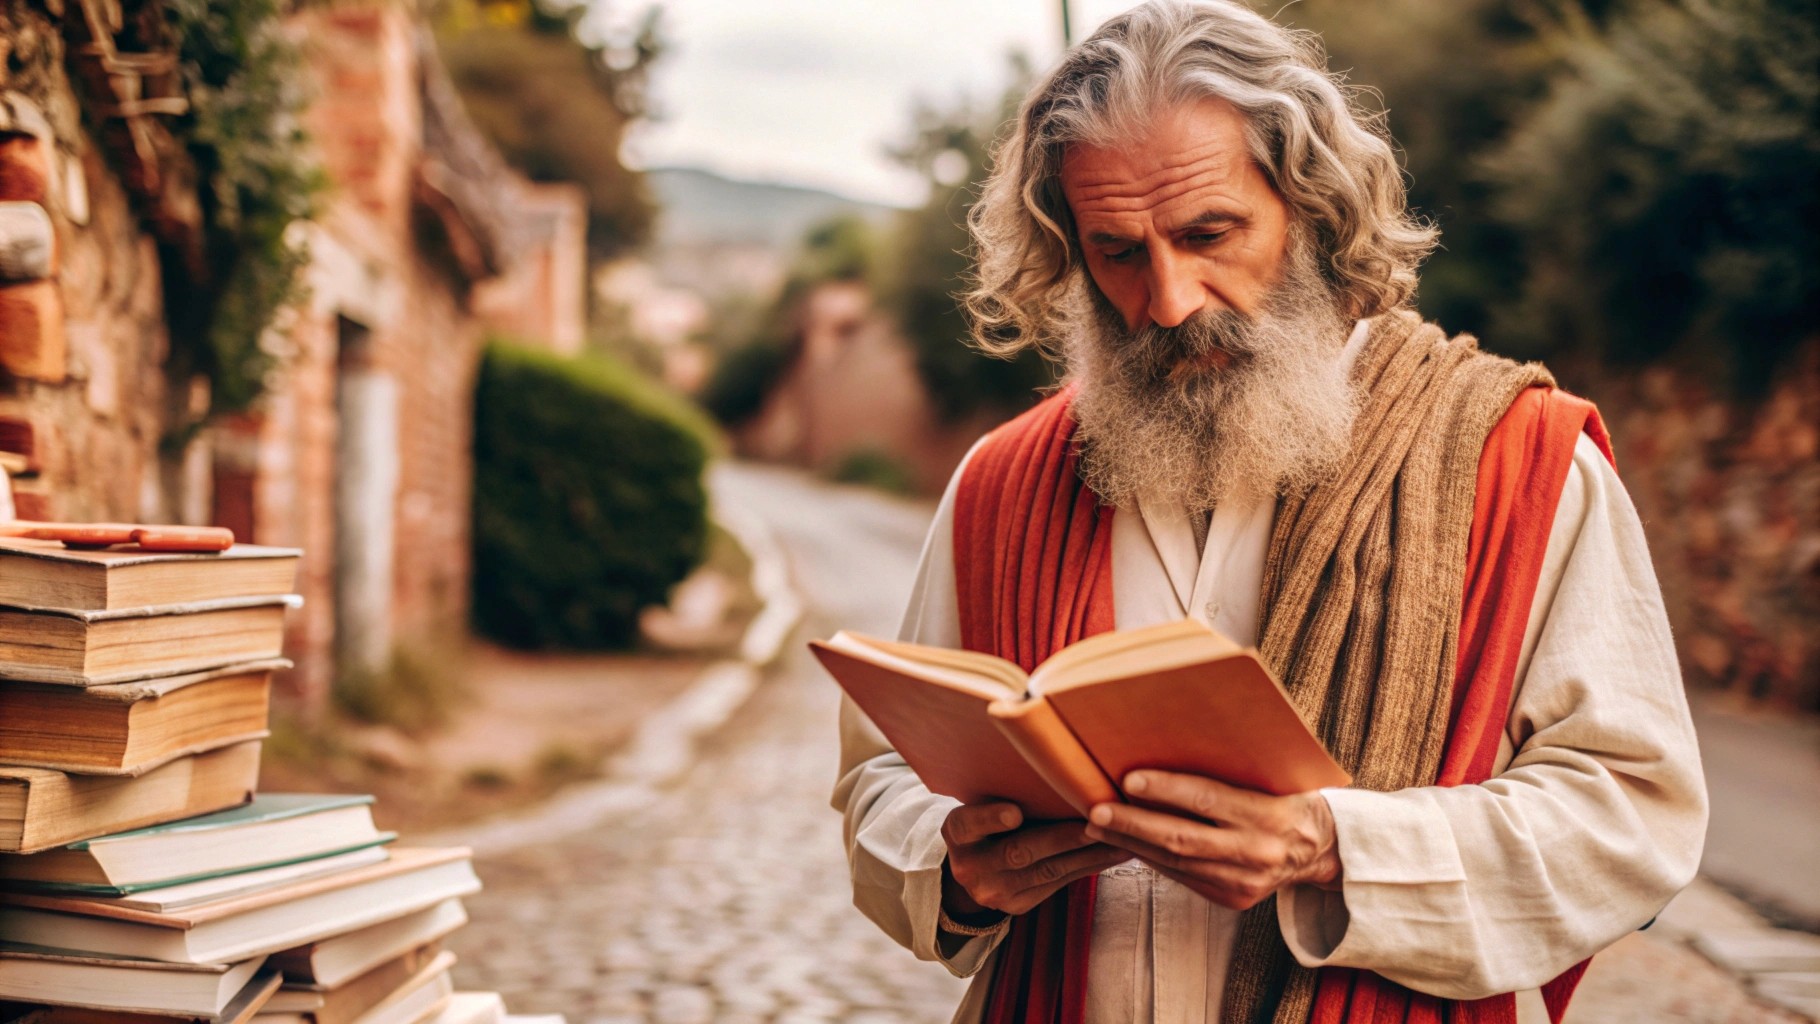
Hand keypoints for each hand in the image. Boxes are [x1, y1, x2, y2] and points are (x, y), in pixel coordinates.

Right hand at [941, 801, 1132, 921]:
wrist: (973, 868)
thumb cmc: (986, 820)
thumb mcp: (980, 804)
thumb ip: (1003, 792)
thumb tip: (1053, 760)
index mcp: (958, 833)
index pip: (968, 823)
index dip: (990, 818)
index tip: (1014, 814)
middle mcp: (971, 866)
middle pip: (1019, 851)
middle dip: (1063, 837)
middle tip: (1098, 821)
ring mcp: (994, 891)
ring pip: (1049, 870)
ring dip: (1090, 853)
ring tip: (1122, 837)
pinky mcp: (1019, 906)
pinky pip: (1060, 884)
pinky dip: (1090, 866)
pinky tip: (1115, 853)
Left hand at [1084, 770, 1340, 910]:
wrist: (1322, 848)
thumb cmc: (1287, 796)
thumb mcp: (1270, 776)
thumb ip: (1229, 767)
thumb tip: (1166, 741)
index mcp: (1270, 814)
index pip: (1210, 799)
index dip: (1167, 790)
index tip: (1129, 779)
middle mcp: (1258, 852)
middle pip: (1183, 839)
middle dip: (1133, 824)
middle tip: (1096, 811)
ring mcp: (1245, 882)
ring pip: (1177, 863)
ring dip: (1131, 844)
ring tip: (1097, 827)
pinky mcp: (1233, 899)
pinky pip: (1182, 877)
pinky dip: (1151, 859)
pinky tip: (1126, 843)